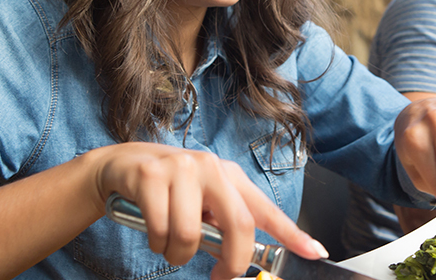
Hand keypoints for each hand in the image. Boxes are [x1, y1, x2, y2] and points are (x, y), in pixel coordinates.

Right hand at [88, 143, 326, 279]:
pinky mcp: (151, 176)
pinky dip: (156, 244)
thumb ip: (223, 222)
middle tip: (219, 276)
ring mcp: (181, 169)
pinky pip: (161, 230)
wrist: (120, 167)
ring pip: (191, 235)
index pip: (266, 209)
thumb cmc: (168, 190)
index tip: (315, 252)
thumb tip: (241, 257)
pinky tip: (152, 232)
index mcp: (229, 176)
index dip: (292, 233)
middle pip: (238, 224)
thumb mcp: (202, 201)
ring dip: (178, 255)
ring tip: (169, 245)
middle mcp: (211, 167)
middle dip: (231, 263)